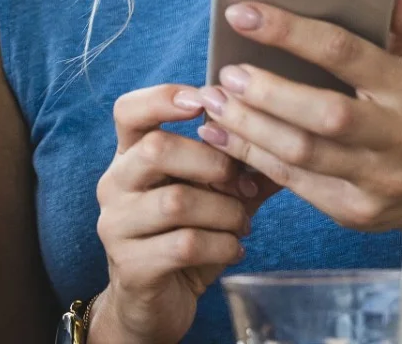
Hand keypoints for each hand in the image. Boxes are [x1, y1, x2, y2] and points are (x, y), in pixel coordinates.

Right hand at [90, 85, 272, 343]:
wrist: (156, 303)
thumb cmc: (185, 237)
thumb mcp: (212, 196)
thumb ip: (239, 167)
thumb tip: (286, 136)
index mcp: (129, 157)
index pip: (128, 111)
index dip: (163, 97)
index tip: (204, 100)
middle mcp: (114, 184)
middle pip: (156, 149)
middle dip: (212, 162)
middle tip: (242, 184)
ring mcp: (116, 225)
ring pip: (177, 201)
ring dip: (224, 211)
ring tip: (242, 223)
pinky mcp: (131, 265)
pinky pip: (185, 245)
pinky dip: (222, 245)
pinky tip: (234, 249)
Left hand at [196, 0, 401, 232]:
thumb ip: (398, 20)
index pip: (344, 53)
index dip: (289, 32)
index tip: (241, 13)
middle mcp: (395, 136)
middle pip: (324, 114)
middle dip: (267, 91)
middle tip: (225, 71)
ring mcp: (376, 179)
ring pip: (301, 153)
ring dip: (248, 126)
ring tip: (213, 100)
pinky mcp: (353, 210)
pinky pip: (293, 183)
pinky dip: (250, 156)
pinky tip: (221, 134)